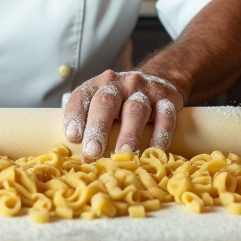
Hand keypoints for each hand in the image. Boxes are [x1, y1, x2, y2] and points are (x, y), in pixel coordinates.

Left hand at [62, 69, 184, 161]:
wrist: (158, 81)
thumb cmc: (122, 103)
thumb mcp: (103, 106)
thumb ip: (90, 125)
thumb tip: (78, 159)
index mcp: (98, 85)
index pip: (82, 98)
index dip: (75, 116)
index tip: (72, 137)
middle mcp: (120, 84)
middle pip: (106, 103)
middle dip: (98, 128)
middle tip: (92, 151)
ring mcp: (145, 90)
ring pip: (136, 110)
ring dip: (129, 133)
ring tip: (124, 153)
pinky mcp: (168, 99)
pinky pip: (165, 116)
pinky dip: (161, 135)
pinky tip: (155, 151)